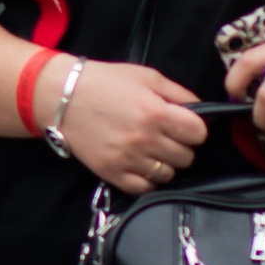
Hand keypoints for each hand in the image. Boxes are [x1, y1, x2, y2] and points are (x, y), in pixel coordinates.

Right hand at [58, 59, 208, 193]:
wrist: (60, 96)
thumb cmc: (105, 81)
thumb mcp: (145, 76)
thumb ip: (179, 92)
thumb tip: (205, 112)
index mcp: (156, 112)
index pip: (199, 134)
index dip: (193, 128)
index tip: (182, 124)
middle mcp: (144, 138)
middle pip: (186, 156)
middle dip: (179, 145)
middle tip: (163, 135)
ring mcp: (128, 158)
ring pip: (168, 174)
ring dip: (164, 163)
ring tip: (150, 149)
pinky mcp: (111, 173)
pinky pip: (145, 188)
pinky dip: (147, 179)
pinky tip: (139, 164)